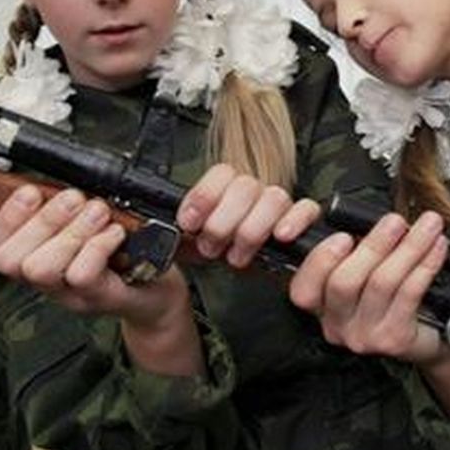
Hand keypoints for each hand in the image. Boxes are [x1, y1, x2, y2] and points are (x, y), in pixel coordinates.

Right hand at [0, 185, 189, 329]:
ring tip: (98, 213)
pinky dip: (98, 245)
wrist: (159, 293)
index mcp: (37, 259)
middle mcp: (48, 283)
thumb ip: (63, 208)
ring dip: (70, 231)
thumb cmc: (124, 255)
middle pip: (12, 260)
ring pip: (43, 267)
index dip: (5, 217)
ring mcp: (72, 295)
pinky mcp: (101, 298)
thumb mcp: (86, 226)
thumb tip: (52, 181)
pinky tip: (114, 233)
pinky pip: (82, 274)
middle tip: (74, 199)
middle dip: (42, 219)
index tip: (31, 191)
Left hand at [176, 163, 320, 268]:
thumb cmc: (211, 253)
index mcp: (225, 189)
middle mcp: (252, 192)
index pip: (221, 174)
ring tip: (236, 255)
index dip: (204, 197)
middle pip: (245, 186)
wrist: (235, 276)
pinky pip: (306, 208)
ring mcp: (277, 206)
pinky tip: (280, 236)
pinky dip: (295, 219)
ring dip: (252, 229)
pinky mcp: (299, 223)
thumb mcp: (183, 240)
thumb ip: (168, 228)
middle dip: (224, 221)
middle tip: (211, 245)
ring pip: (274, 197)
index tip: (189, 223)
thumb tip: (143, 224)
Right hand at [289, 210, 449, 364]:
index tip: (343, 235)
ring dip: (409, 247)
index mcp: (320, 305)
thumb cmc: (391, 296)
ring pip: (382, 283)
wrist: (424, 337)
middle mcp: (336, 324)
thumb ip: (357, 249)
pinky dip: (426, 264)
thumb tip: (376, 219)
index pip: (303, 288)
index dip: (319, 260)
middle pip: (344, 282)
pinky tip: (437, 246)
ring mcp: (364, 335)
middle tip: (396, 221)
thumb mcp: (364, 271)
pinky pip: (410, 293)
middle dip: (373, 245)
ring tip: (428, 225)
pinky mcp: (394, 339)